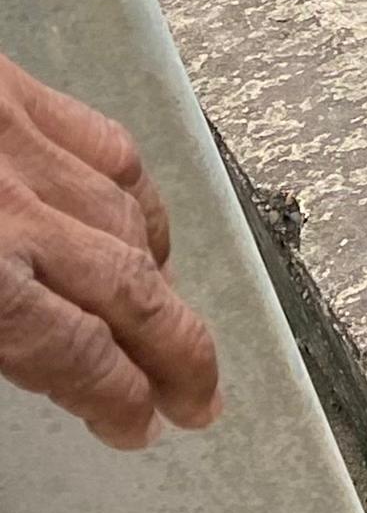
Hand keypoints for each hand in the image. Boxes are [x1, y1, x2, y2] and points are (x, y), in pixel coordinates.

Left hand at [0, 53, 221, 447]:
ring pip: (128, 218)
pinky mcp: (12, 86)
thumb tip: (24, 359)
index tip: (136, 426)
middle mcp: (8, 212)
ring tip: (173, 320)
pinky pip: (107, 144)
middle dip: (177, 352)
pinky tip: (145, 221)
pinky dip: (140, 194)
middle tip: (200, 396)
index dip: (118, 398)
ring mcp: (14, 140)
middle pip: (128, 290)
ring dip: (161, 278)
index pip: (76, 353)